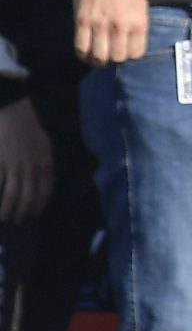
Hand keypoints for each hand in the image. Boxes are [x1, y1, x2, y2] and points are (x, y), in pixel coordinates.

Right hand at [0, 99, 53, 225]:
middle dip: (22, 212)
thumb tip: (49, 182)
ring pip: (11, 194)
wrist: (14, 110)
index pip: (45, 191)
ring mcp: (13, 165)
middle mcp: (31, 167)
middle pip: (28, 197)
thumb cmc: (30, 128)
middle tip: (17, 221)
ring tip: (3, 218)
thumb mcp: (46, 147)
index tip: (34, 215)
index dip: (39, 206)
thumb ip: (47, 165)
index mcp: (45, 163)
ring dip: (7, 209)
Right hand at [73, 0, 148, 65]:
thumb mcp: (141, 5)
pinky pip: (81, 47)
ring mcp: (100, 24)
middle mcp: (120, 25)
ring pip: (99, 56)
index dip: (131, 55)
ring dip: (98, 60)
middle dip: (115, 58)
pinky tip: (86, 52)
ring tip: (98, 56)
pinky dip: (83, 54)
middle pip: (118, 58)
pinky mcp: (82, 21)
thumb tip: (132, 45)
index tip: (126, 50)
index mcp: (138, 22)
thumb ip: (137, 26)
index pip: (136, 54)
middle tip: (111, 52)